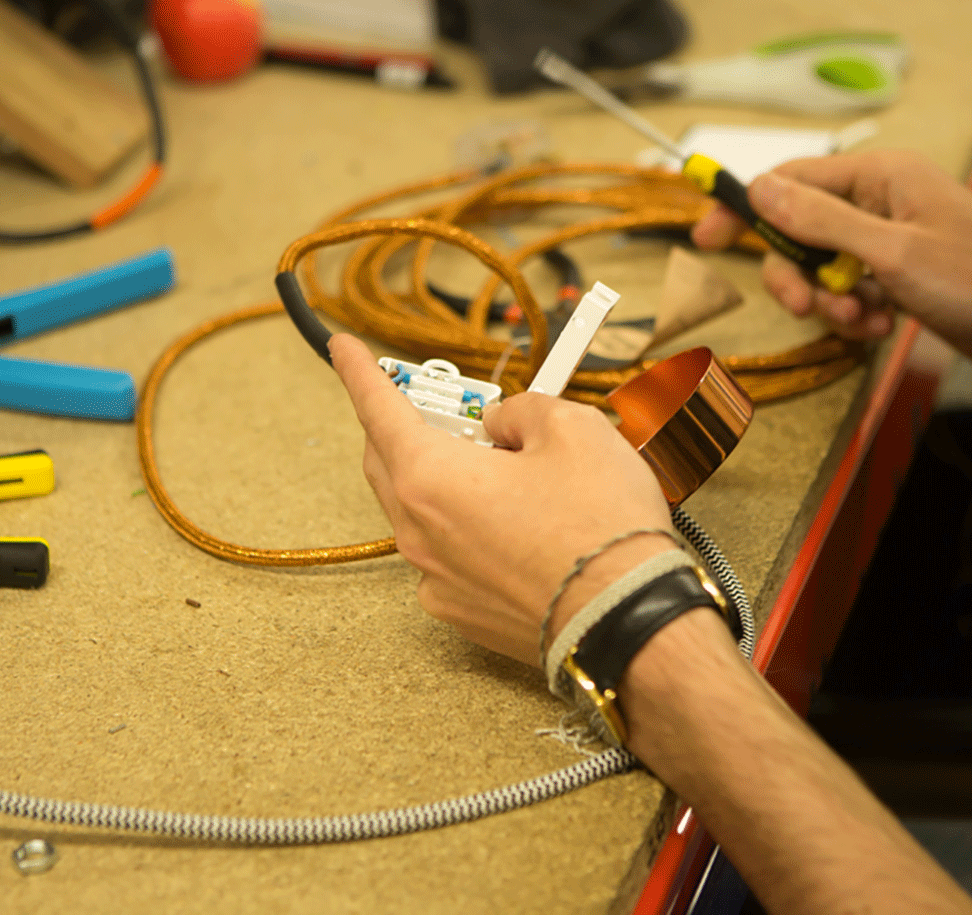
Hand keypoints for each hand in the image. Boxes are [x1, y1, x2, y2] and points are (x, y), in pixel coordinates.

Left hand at [329, 334, 677, 664]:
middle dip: (407, 424)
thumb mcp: (571, 428)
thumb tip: (503, 424)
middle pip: (389, 460)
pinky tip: (513, 525)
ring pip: (419, 510)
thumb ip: (521, 410)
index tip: (343, 350)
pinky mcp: (460, 613)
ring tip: (499, 466)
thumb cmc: (601, 528)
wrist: (628, 621)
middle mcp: (419, 532)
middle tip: (443, 405)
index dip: (359, 371)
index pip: (378, 409)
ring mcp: (435, 579)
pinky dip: (464, 529)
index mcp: (430, 476)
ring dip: (442, 478)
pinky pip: (445, 556)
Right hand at [693, 149, 971, 389]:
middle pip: (798, 232)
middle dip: (795, 275)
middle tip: (807, 306)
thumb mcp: (890, 252)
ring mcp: (891, 239)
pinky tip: (881, 327)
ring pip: (821, 268)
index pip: (789, 180)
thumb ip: (819, 220)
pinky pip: (849, 290)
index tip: (704, 238)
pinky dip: (854, 313)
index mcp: (880, 176)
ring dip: (829, 301)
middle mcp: (881, 200)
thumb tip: (759, 189)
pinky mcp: (900, 275)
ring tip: (863, 320)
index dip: (743, 209)